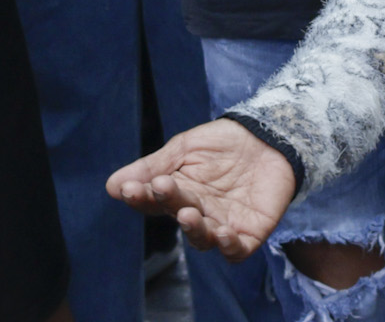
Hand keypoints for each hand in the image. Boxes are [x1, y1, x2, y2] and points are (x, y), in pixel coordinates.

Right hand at [110, 118, 296, 257]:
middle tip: (163, 187)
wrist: (271, 134)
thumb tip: (113, 186)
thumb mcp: (184, 148)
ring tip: (189, 214)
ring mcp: (223, 224)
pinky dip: (228, 246)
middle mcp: (197, 213)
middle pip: (178, 216)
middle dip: (170, 203)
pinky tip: (222, 233)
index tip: (130, 189)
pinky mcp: (250, 233)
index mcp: (178, 194)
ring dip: (195, 229)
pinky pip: (236, 250)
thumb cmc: (223, 142)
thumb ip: (153, 167)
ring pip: (203, 238)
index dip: (140, 197)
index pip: (153, 201)